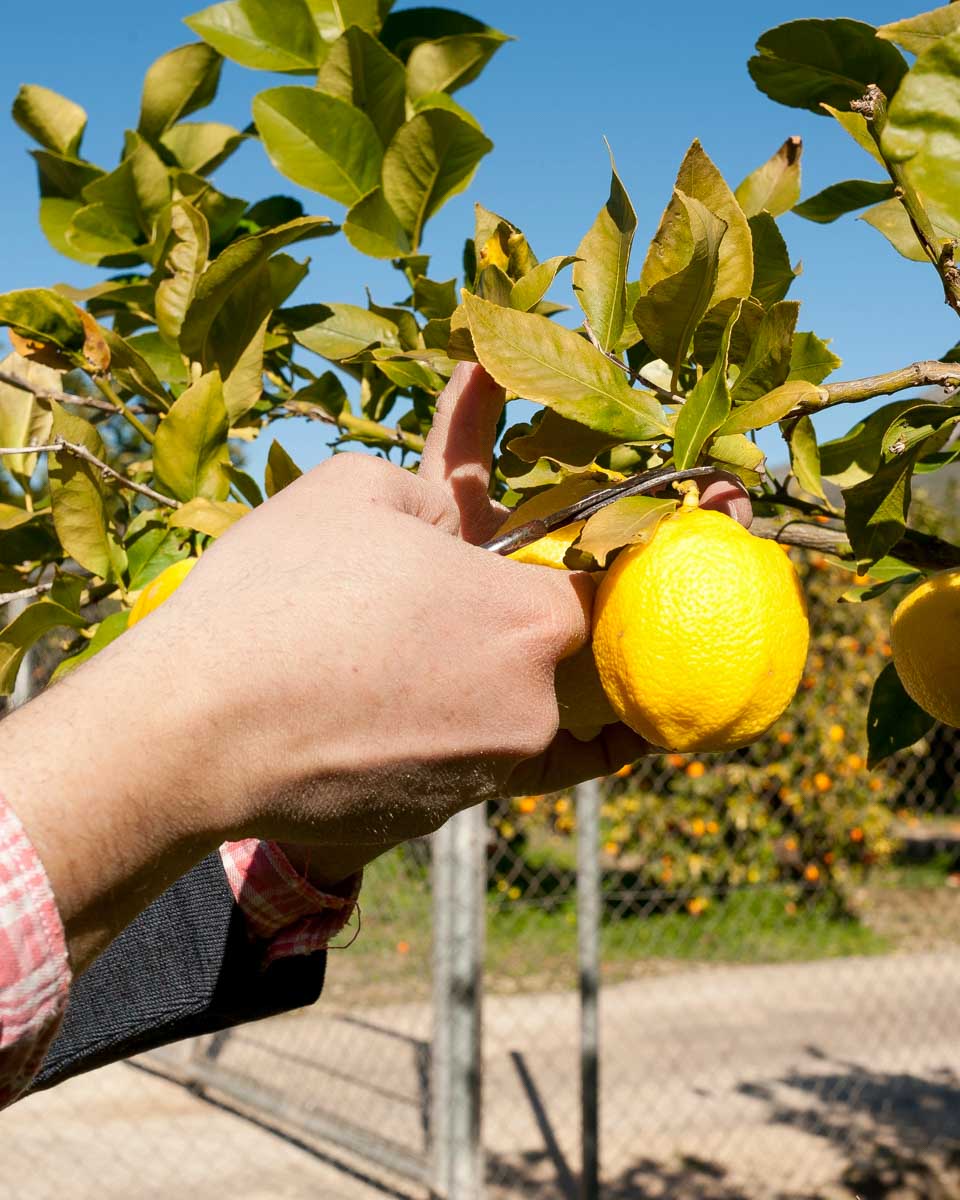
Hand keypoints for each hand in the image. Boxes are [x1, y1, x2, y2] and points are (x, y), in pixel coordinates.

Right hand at [2, 365, 620, 961]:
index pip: (604, 584)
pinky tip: (378, 697)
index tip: (649, 533)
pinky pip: (462, 756)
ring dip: (481, 673)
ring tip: (407, 642)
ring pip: (515, 710)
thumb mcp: (359, 492)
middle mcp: (529, 710)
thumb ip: (442, 489)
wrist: (191, 733)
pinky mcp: (434, 818)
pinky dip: (439, 722)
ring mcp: (484, 775)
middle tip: (496, 592)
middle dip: (538, 619)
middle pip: (562, 655)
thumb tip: (468, 499)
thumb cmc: (280, 593)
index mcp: (531, 619)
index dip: (615, 550)